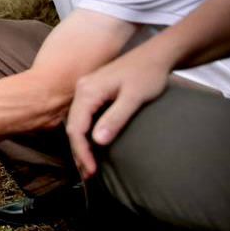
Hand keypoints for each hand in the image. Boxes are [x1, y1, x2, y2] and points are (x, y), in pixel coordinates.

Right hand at [67, 51, 171, 178]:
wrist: (156, 55)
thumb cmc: (148, 75)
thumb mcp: (134, 98)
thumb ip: (115, 118)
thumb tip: (97, 141)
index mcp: (87, 91)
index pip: (76, 128)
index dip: (82, 152)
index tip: (92, 171)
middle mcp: (81, 89)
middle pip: (73, 126)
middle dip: (79, 152)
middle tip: (89, 175)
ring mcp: (85, 89)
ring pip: (77, 122)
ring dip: (82, 145)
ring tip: (89, 166)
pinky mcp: (93, 92)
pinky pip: (84, 117)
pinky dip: (87, 134)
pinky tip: (93, 146)